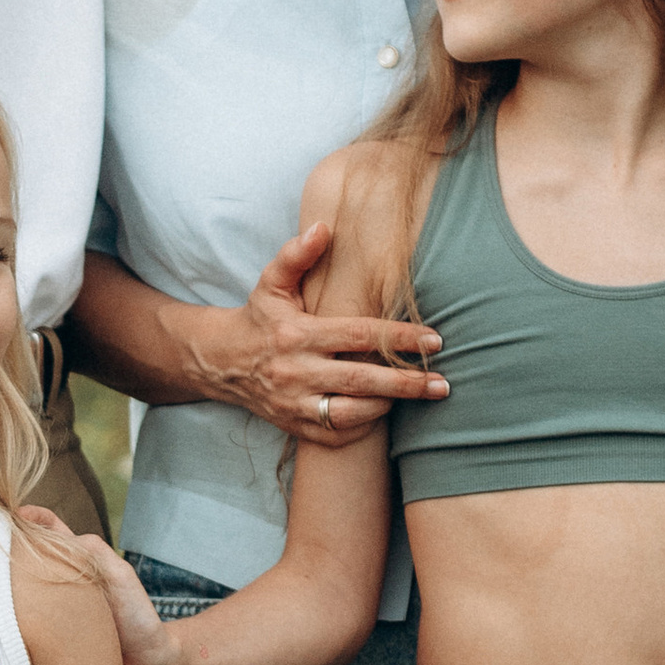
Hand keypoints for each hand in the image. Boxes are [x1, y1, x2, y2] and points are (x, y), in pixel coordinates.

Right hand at [18, 510, 181, 664]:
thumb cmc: (139, 619)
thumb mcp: (121, 577)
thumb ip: (96, 553)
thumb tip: (64, 537)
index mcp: (75, 565)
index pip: (48, 531)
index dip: (30, 518)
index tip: (12, 516)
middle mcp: (58, 586)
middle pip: (23, 560)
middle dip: (3, 549)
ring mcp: (49, 614)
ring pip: (16, 593)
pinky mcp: (46, 642)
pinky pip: (21, 629)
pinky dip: (6, 622)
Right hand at [195, 224, 445, 444]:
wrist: (221, 363)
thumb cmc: (258, 318)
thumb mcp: (271, 282)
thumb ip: (296, 255)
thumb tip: (323, 228)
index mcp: (297, 334)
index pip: (359, 335)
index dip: (399, 338)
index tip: (433, 339)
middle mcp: (296, 372)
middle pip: (362, 381)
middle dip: (407, 384)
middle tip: (443, 384)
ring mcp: (294, 403)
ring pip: (350, 413)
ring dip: (388, 406)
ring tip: (419, 395)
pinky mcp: (293, 426)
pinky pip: (335, 436)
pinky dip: (363, 428)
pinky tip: (383, 413)